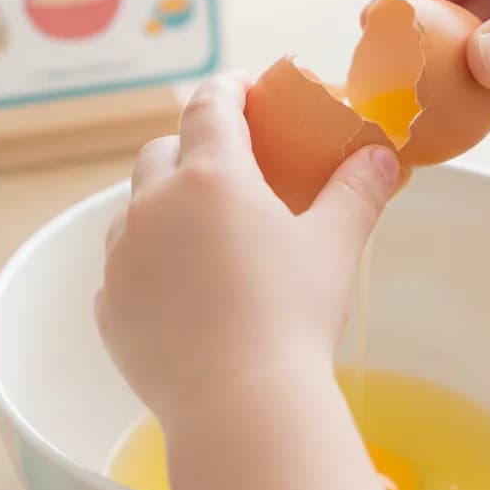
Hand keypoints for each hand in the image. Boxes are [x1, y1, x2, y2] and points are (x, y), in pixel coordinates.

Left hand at [95, 72, 398, 424]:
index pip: (211, 107)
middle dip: (190, 145)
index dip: (228, 88)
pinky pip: (123, 266)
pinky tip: (177, 288)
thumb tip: (380, 157)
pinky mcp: (110, 305)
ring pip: (134, 208)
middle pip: (161, 151)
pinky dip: (147, 261)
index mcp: (210, 177)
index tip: (243, 87)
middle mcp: (154, 205)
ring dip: (161, 204)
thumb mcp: (334, 245)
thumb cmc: (293, 313)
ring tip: (199, 231)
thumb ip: (356, 192)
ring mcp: (123, 256)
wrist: (239, 402)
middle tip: (225, 164)